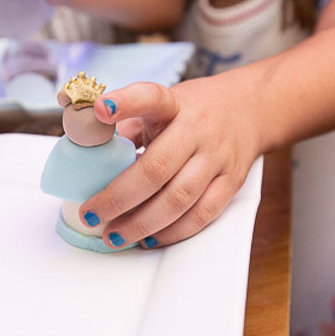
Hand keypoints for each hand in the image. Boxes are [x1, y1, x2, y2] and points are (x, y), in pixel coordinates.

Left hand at [78, 76, 262, 249]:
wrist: (251, 109)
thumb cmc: (194, 110)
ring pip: (179, 198)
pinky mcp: (231, 182)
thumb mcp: (163, 104)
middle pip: (157, 168)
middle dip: (119, 197)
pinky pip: (202, 214)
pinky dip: (173, 232)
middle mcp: (197, 129)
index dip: (125, 103)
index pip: (150, 97)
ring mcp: (217, 158)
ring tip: (114, 235)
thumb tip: (83, 144)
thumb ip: (128, 124)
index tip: (100, 109)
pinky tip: (148, 238)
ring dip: (142, 223)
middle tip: (92, 214)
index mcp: (174, 104)